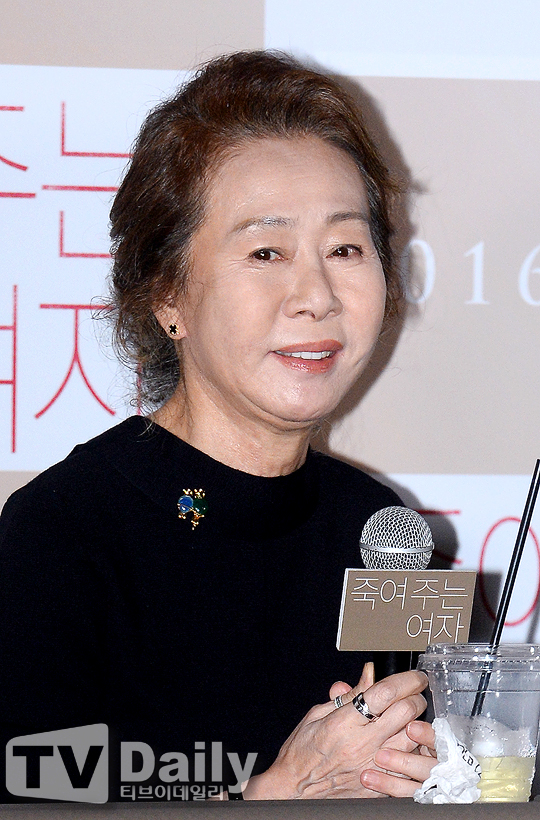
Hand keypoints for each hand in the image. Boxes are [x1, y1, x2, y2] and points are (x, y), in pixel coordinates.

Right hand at [244, 667, 428, 798]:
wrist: (293, 790)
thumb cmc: (301, 752)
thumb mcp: (318, 714)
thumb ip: (349, 695)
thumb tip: (370, 674)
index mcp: (345, 722)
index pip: (385, 693)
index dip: (405, 680)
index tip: (414, 676)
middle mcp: (362, 743)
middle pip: (406, 712)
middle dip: (416, 697)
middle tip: (413, 693)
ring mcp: (373, 766)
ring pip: (412, 738)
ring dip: (415, 723)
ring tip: (409, 718)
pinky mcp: (378, 786)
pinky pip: (407, 765)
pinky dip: (411, 751)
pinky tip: (405, 743)